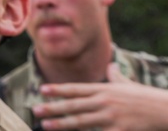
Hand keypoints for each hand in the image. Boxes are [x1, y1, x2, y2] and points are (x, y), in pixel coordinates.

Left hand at [34, 63, 167, 129]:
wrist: (166, 110)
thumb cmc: (147, 98)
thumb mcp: (129, 85)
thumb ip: (116, 77)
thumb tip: (111, 65)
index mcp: (104, 89)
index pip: (76, 89)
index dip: (58, 90)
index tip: (42, 90)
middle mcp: (104, 101)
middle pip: (73, 105)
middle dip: (52, 108)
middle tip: (35, 110)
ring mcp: (111, 117)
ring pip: (81, 121)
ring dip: (61, 124)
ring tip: (45, 125)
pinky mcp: (120, 130)